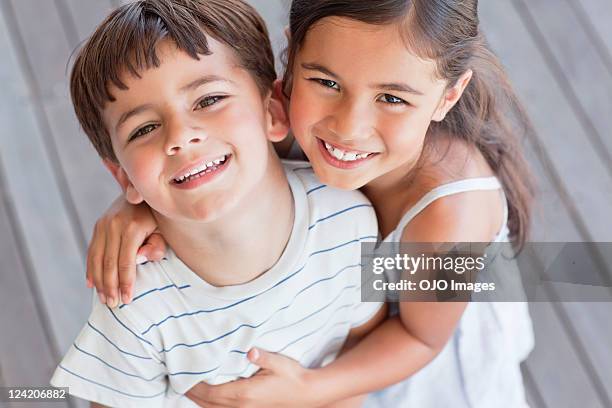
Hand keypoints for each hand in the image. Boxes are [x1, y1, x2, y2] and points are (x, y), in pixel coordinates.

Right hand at [86, 196, 164, 306]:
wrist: (144, 193)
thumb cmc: (160, 217)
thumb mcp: (164, 230)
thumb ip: (155, 246)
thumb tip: (138, 259)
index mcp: (132, 227)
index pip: (126, 262)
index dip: (125, 282)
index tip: (127, 299)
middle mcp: (114, 224)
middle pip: (109, 263)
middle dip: (110, 287)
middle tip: (113, 305)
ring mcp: (103, 224)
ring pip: (97, 259)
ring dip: (99, 282)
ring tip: (104, 299)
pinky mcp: (97, 226)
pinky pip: (91, 251)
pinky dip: (90, 269)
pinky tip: (92, 285)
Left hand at [186, 348, 318, 407]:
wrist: (307, 395)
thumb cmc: (293, 376)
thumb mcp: (279, 363)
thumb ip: (263, 356)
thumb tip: (250, 351)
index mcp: (244, 394)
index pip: (210, 392)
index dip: (194, 386)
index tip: (184, 375)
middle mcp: (241, 406)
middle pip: (208, 403)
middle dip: (192, 393)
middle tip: (180, 380)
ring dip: (201, 400)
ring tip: (189, 388)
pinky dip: (212, 405)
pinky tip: (209, 397)